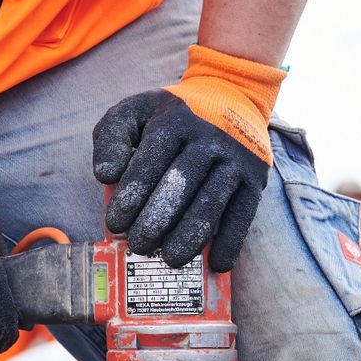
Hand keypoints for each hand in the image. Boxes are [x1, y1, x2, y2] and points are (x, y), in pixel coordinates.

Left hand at [92, 44, 286, 270]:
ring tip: (170, 260)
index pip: (150, 164)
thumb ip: (111, 139)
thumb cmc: (169, 115)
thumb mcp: (134, 112)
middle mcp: (208, 140)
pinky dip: (231, 242)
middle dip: (156, 221)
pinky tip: (217, 263)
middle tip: (139, 246)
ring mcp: (235, 160)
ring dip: (190, 237)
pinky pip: (244, 215)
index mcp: (173, 122)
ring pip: (211, 204)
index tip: (115, 224)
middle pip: (180, 186)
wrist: (231, 96)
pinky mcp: (255, 178)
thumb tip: (105, 175)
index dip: (131, 197)